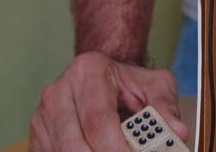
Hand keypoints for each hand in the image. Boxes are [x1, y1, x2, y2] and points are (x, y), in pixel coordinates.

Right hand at [29, 52, 187, 151]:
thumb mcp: (154, 85)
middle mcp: (59, 91)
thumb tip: (176, 131)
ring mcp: (43, 115)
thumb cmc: (127, 82)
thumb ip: (165, 107)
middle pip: (72, 145)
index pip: (98, 120)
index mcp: (88, 72)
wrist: (101, 75)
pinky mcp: (38, 135)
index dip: (115, 149)